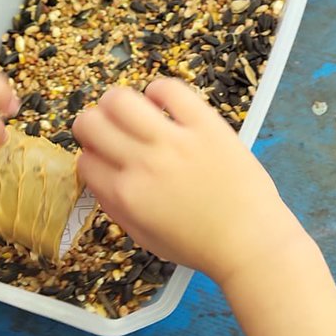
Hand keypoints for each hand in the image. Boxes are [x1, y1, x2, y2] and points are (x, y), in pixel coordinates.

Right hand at [72, 78, 298, 284]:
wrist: (251, 241)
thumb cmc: (200, 246)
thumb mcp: (145, 239)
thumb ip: (116, 208)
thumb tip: (98, 178)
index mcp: (126, 196)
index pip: (85, 161)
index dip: (91, 158)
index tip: (105, 158)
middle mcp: (143, 164)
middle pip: (89, 124)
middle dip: (91, 126)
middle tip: (109, 132)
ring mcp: (175, 141)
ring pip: (119, 99)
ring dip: (117, 104)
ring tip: (134, 114)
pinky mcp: (205, 124)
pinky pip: (169, 89)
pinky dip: (158, 91)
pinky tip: (164, 104)